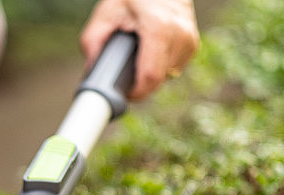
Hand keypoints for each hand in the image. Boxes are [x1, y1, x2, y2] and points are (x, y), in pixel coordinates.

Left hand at [81, 0, 198, 99]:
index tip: (124, 94)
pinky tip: (150, 53)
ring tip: (137, 57)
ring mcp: (189, 40)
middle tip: (124, 74)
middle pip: (158, 80)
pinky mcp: (192, 44)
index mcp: (159, 29)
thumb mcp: (107, 12)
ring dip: (150, 74)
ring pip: (166, 76)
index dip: (135, 92)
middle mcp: (180, 35)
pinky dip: (160, 66)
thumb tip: (91, 71)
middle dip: (140, 84)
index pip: (151, 77)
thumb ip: (93, 42)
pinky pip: (173, 68)